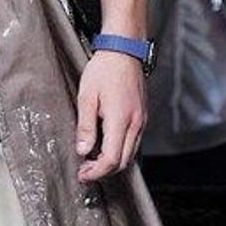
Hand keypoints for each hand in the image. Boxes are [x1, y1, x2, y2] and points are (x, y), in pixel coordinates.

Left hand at [75, 50, 146, 181]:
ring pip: (130, 155)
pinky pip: (133, 143)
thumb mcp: (87, 97)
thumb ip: (85, 126)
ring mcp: (141, 121)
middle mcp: (135, 124)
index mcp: (121, 120)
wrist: (124, 51)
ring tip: (91, 159)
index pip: (112, 159)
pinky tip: (104, 146)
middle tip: (84, 170)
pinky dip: (119, 151)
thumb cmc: (104, 70)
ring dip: (112, 163)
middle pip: (123, 162)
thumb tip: (82, 150)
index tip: (83, 174)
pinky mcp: (142, 118)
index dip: (96, 172)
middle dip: (103, 171)